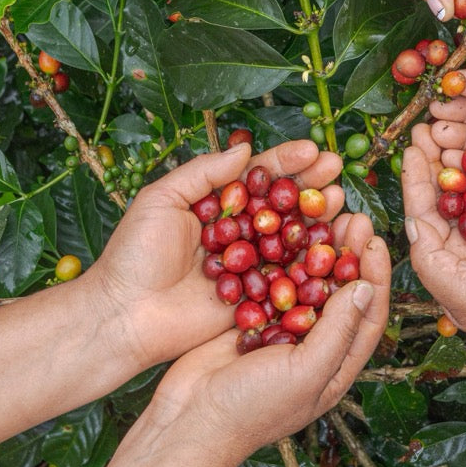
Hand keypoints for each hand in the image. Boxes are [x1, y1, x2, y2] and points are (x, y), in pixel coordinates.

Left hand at [90, 140, 343, 373]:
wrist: (123, 316)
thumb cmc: (133, 256)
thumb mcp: (161, 200)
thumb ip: (203, 173)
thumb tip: (244, 151)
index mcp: (218, 206)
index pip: (259, 177)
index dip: (286, 162)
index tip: (312, 150)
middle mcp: (240, 233)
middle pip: (284, 204)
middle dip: (312, 185)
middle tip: (337, 168)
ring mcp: (251, 267)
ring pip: (293, 239)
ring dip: (320, 219)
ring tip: (342, 200)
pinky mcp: (256, 300)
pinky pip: (289, 280)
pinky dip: (314, 264)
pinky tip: (336, 245)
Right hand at [149, 213, 389, 465]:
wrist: (190, 420)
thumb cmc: (253, 408)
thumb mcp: (306, 371)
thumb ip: (338, 330)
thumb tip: (366, 288)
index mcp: (336, 366)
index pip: (369, 315)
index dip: (376, 277)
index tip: (374, 241)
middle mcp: (314, 347)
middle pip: (341, 292)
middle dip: (350, 254)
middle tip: (352, 217)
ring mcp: (281, 332)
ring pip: (308, 281)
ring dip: (318, 250)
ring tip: (324, 216)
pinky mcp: (252, 320)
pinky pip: (273, 282)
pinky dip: (281, 257)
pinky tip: (284, 229)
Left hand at [403, 123, 465, 361]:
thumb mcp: (458, 289)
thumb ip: (429, 256)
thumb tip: (410, 220)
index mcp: (449, 260)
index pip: (424, 213)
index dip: (416, 179)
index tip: (411, 148)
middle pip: (449, 193)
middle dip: (437, 160)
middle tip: (429, 126)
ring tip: (458, 126)